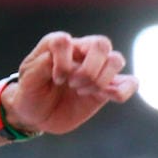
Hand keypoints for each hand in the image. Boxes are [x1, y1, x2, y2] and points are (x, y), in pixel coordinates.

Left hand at [6, 32, 138, 135]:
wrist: (36, 115)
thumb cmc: (30, 93)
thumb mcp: (27, 81)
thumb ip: (42, 66)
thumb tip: (69, 62)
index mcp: (59, 45)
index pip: (66, 41)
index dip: (62, 61)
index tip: (55, 78)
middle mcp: (81, 52)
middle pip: (101, 43)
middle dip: (88, 68)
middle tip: (72, 84)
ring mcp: (96, 69)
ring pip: (116, 59)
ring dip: (101, 79)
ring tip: (83, 91)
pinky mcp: (107, 88)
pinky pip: (130, 82)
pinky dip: (123, 90)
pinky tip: (107, 97)